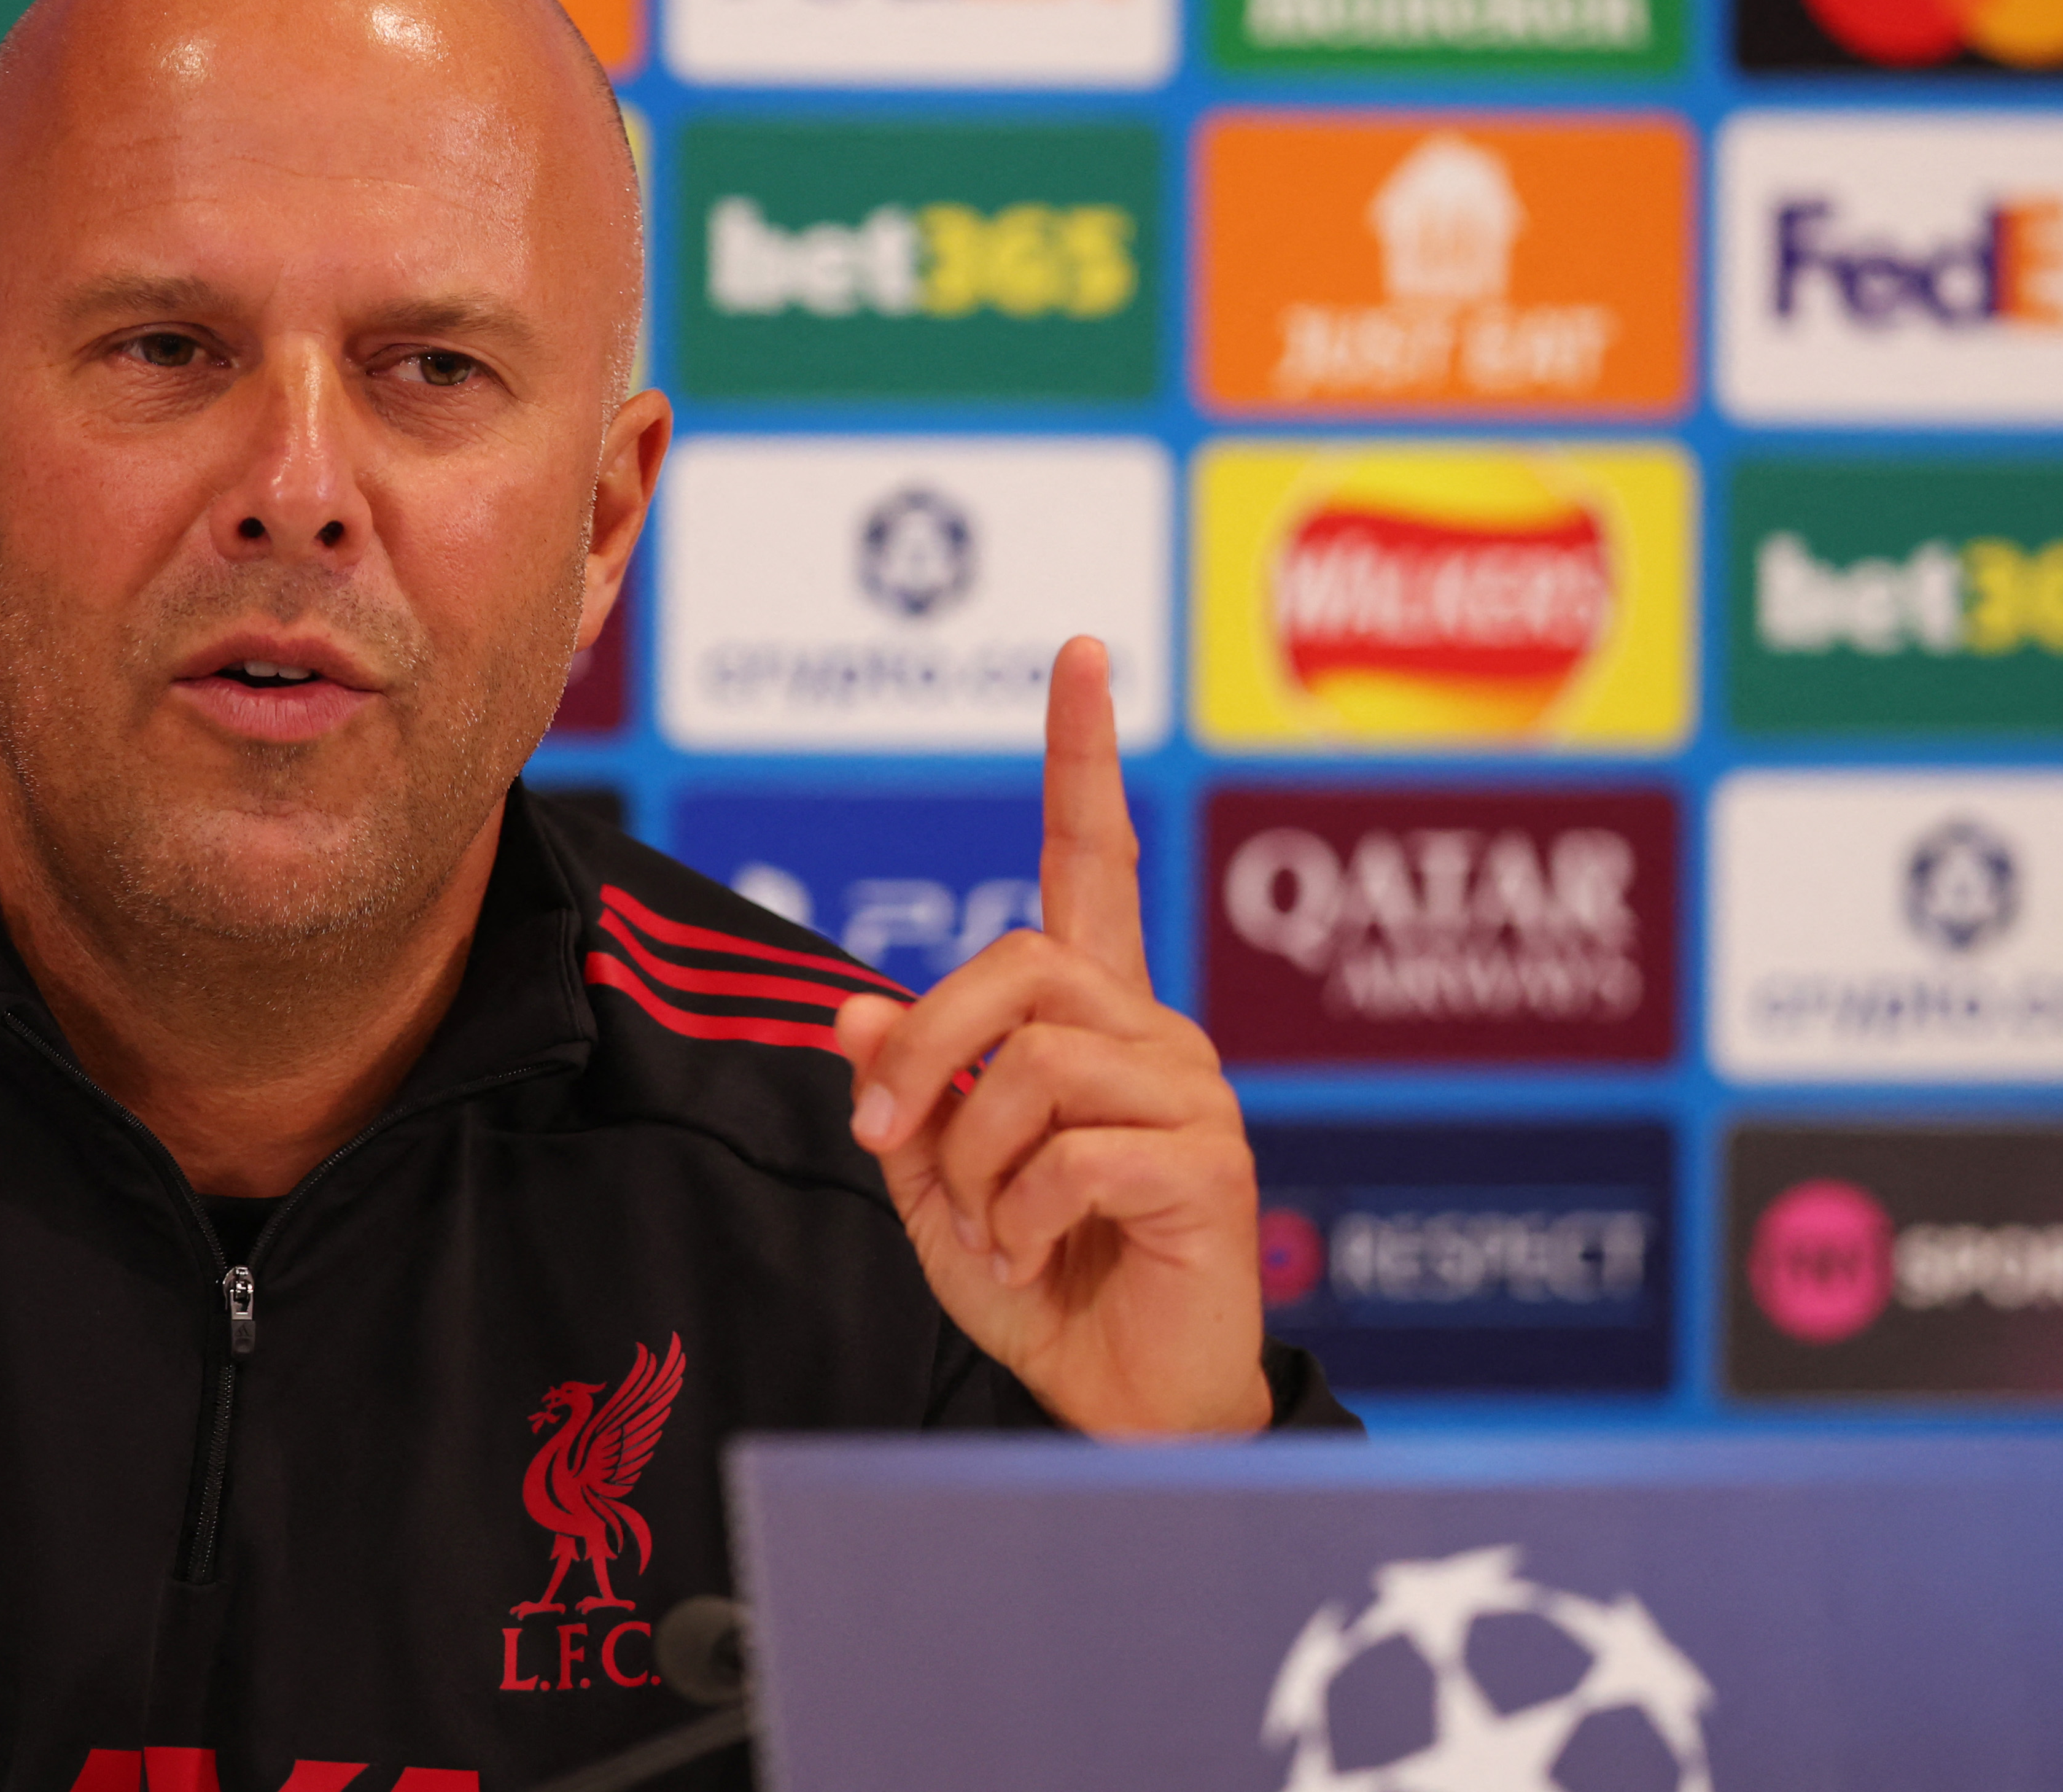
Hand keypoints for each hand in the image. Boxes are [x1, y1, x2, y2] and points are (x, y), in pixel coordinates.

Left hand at [832, 637, 1270, 1436]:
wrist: (1120, 1410)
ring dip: (972, 1164)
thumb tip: (853, 1014)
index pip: (1095, 859)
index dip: (1083, 757)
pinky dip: (1013, 1219)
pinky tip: (1029, 1260)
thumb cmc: (1041, 1287)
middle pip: (1020, 965)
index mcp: (1093, 1021)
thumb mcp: (939, 1185)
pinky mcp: (1208, 1169)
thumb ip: (907, 1097)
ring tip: (987, 1233)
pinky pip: (1068, 1156)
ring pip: (1033, 1067)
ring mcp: (1191, 1096)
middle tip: (883, 1142)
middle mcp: (1153, 1035)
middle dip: (925, 1050)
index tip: (1077, 652)